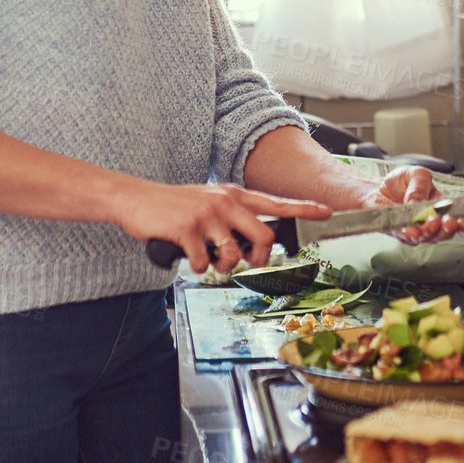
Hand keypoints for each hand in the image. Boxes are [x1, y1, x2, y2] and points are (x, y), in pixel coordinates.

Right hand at [113, 181, 330, 275]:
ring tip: (208, 259)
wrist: (136, 200)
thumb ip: (232, 218)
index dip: (303, 208)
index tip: (327, 211)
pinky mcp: (187, 228)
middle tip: (243, 263)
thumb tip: (252, 244)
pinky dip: (197, 267)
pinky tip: (188, 256)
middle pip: (263, 237)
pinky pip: (205, 262)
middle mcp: (225, 201)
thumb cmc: (174, 207)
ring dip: (222, 265)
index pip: (276, 202)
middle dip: (257, 259)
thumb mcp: (208, 203)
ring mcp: (206, 214)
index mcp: (233, 195)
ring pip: (234, 254)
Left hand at [366, 165, 463, 245]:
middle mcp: (431, 223)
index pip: (458, 220)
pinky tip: (411, 231)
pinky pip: (405, 236)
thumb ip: (421, 185)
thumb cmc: (401, 184)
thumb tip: (419, 201)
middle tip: (449, 221)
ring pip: (427, 237)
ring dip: (430, 231)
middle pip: (445, 232)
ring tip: (431, 222)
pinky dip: (409, 234)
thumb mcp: (416, 174)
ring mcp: (416, 231)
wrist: (376, 189)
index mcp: (441, 208)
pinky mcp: (398, 233)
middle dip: (448, 228)